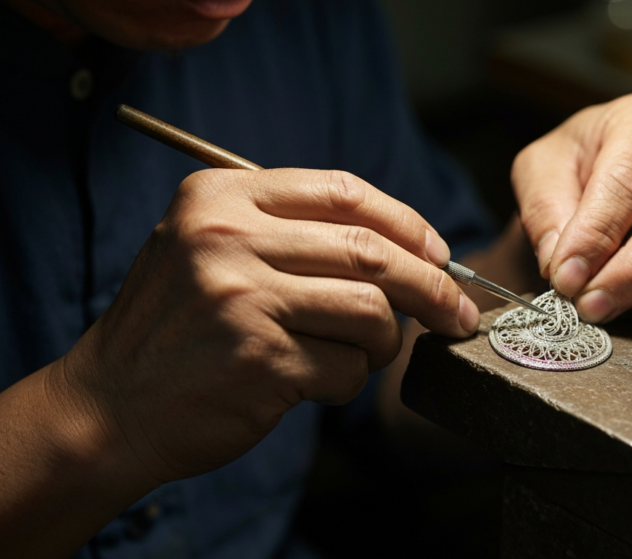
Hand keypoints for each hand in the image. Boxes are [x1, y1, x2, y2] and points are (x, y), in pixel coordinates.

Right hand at [52, 168, 478, 482]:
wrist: (109, 405)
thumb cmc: (176, 327)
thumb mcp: (208, 248)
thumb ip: (291, 232)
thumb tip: (407, 246)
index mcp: (219, 197)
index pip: (344, 192)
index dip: (407, 222)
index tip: (439, 252)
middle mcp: (226, 239)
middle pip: (371, 252)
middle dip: (430, 286)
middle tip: (455, 312)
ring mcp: (242, 301)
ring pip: (371, 313)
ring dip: (385, 343)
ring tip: (362, 355)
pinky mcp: (260, 362)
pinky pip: (347, 370)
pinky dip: (348, 382)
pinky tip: (316, 384)